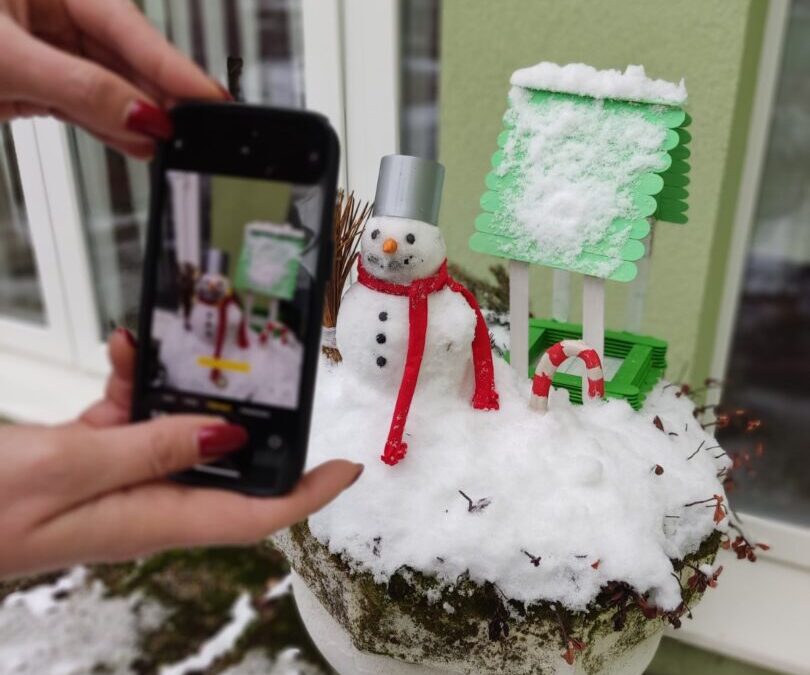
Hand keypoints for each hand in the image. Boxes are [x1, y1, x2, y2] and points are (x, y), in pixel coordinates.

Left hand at [0, 0, 227, 156]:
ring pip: (108, 88)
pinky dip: (110, 129)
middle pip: (125, 58)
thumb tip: (140, 115)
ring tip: (171, 142)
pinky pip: (84, 108)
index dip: (172, 65)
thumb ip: (79, 88)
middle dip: (160, 95)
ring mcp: (43, 50)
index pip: (127, 24)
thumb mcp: (5, 60)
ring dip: (138, 119)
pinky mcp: (34, 85)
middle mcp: (50, 12)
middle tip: (197, 127)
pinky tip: (139, 144)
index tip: (210, 96)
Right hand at [0, 329, 362, 578]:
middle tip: (255, 371)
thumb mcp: (72, 468)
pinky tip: (121, 351)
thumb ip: (151, 447)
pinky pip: (131, 419)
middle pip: (224, 465)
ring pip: (175, 429)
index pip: (254, 515)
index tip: (347, 468)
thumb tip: (227, 438)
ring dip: (174, 387)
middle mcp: (147, 502)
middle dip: (243, 417)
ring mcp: (120, 480)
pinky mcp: (93, 460)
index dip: (307, 494)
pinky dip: (132, 384)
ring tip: (158, 345)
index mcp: (154, 518)